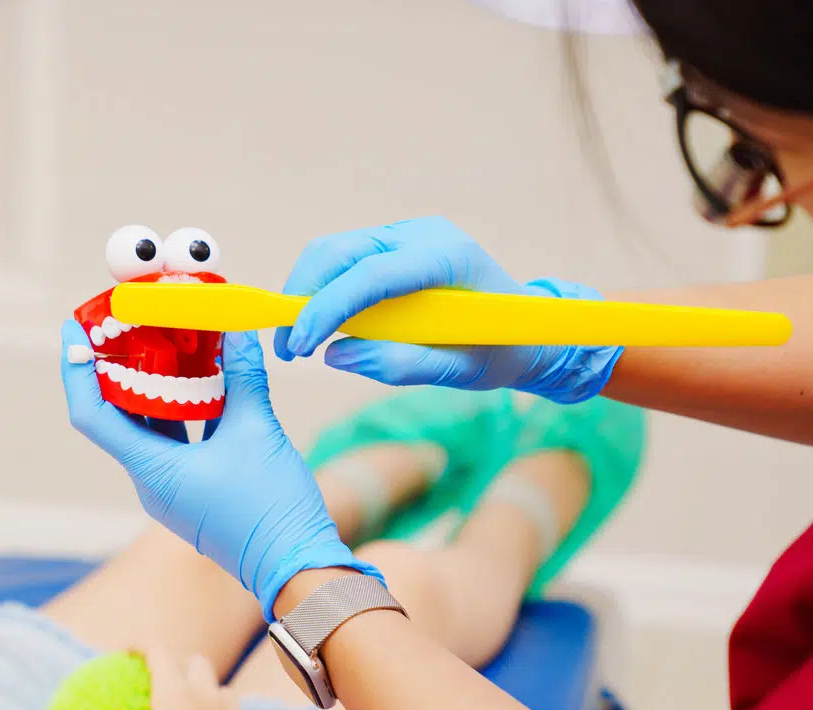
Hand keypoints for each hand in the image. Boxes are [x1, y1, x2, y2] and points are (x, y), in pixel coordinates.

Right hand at [52, 648, 263, 709]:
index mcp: (176, 695)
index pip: (160, 654)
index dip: (143, 646)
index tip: (129, 650)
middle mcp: (207, 697)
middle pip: (198, 663)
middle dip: (182, 663)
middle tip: (167, 677)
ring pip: (223, 690)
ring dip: (209, 692)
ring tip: (195, 709)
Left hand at [64, 322, 372, 618]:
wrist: (295, 565)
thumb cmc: (271, 508)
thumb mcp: (258, 431)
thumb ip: (243, 377)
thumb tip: (237, 331)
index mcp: (151, 470)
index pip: (92, 416)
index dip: (76, 371)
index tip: (72, 331)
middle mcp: (151, 480)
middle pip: (119, 415)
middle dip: (121, 366)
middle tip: (128, 322)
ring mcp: (171, 487)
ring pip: (150, 425)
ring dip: (156, 384)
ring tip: (165, 337)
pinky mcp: (193, 489)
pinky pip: (176, 440)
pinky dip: (184, 407)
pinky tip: (202, 374)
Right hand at [273, 217, 624, 405]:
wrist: (525, 327)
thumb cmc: (500, 350)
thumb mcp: (461, 371)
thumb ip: (401, 365)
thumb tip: (336, 356)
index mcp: (448, 258)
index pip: (371, 274)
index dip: (327, 307)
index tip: (299, 345)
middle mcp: (422, 234)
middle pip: (338, 251)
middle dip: (300, 296)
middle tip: (287, 349)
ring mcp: (405, 235)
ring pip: (332, 251)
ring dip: (304, 293)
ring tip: (298, 343)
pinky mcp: (391, 245)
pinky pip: (341, 260)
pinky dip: (319, 291)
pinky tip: (319, 327)